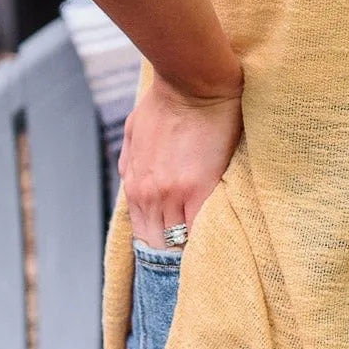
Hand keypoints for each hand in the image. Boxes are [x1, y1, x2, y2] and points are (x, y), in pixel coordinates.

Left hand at [119, 76, 243, 247]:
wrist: (191, 84)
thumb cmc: (165, 101)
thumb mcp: (133, 132)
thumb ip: (130, 163)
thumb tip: (133, 182)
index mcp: (135, 186)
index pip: (144, 236)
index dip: (158, 248)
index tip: (172, 255)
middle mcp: (150, 196)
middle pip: (160, 246)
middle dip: (173, 256)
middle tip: (190, 265)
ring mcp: (174, 195)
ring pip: (180, 242)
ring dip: (191, 250)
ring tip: (207, 259)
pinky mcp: (201, 188)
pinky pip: (202, 228)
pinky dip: (207, 238)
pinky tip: (217, 243)